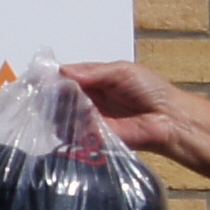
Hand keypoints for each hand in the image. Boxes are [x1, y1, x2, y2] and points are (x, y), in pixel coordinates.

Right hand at [57, 60, 195, 166]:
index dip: (54, 78)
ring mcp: (88, 120)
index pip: (65, 77)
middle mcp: (87, 100)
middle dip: (54, 95)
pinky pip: (73, 134)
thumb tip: (63, 71)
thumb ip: (93, 71)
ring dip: (61, 111)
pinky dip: (71, 127)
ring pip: (61, 116)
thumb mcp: (122, 71)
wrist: (168, 119)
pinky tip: (81, 121)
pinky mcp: (93, 138)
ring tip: (72, 107)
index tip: (41, 78)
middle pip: (59, 97)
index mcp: (93, 80)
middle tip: (53, 94)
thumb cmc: (150, 90)